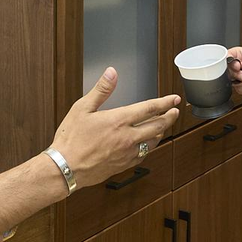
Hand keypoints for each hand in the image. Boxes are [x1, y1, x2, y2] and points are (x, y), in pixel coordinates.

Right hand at [49, 67, 180, 188]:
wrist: (65, 168)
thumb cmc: (71, 139)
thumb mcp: (82, 108)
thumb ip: (101, 90)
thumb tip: (111, 73)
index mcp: (119, 120)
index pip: (149, 109)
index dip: (165, 102)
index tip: (174, 99)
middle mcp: (127, 137)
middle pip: (158, 126)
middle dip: (170, 117)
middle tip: (175, 111)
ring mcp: (127, 153)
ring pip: (154, 141)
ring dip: (162, 131)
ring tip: (164, 125)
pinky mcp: (124, 164)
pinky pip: (144, 154)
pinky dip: (150, 146)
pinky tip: (147, 144)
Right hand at [227, 47, 241, 98]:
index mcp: (237, 55)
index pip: (226, 58)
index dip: (230, 63)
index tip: (237, 66)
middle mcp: (236, 66)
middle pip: (228, 72)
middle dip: (239, 75)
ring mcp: (238, 77)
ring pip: (234, 82)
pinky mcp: (241, 87)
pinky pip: (240, 90)